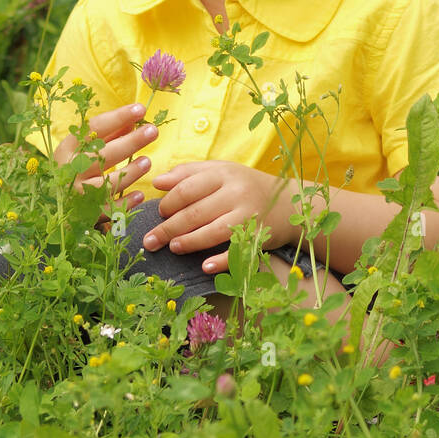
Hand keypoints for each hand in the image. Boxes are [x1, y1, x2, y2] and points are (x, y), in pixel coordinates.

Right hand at [53, 102, 155, 230]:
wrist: (57, 204)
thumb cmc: (78, 167)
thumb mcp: (87, 147)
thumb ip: (110, 134)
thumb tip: (134, 120)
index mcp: (68, 148)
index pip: (94, 128)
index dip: (118, 117)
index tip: (140, 109)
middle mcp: (70, 171)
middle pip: (102, 154)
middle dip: (130, 142)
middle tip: (152, 131)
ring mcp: (77, 194)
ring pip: (106, 183)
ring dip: (129, 172)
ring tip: (148, 162)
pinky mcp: (86, 214)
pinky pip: (108, 210)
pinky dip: (124, 203)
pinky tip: (139, 195)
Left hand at [141, 161, 297, 274]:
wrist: (288, 201)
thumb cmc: (245, 185)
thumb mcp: (220, 171)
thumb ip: (189, 173)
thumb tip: (156, 182)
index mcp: (224, 174)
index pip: (187, 188)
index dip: (168, 202)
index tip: (159, 213)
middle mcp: (236, 193)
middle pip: (195, 212)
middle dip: (168, 228)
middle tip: (150, 241)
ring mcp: (249, 215)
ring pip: (212, 232)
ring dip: (189, 242)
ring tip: (173, 248)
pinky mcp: (259, 236)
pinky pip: (237, 251)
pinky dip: (220, 261)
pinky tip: (204, 267)